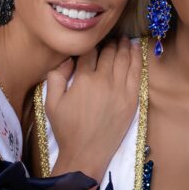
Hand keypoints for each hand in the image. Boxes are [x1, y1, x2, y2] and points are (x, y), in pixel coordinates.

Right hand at [46, 36, 141, 189]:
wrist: (86, 152)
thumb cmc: (67, 129)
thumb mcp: (51, 103)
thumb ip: (56, 77)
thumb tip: (68, 58)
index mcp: (83, 80)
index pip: (89, 52)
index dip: (91, 45)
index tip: (92, 41)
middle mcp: (104, 81)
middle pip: (109, 53)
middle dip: (109, 43)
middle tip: (110, 37)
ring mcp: (120, 90)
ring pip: (124, 60)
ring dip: (124, 46)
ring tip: (124, 39)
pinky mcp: (132, 99)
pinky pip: (136, 73)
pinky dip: (137, 59)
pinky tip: (136, 50)